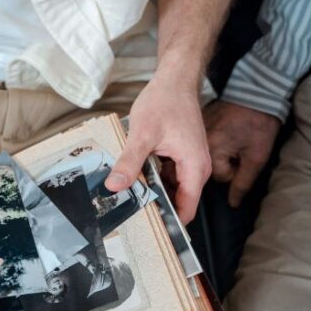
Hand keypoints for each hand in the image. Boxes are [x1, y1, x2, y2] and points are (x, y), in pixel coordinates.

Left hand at [106, 74, 209, 222]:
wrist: (174, 79)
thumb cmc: (165, 101)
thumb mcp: (142, 134)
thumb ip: (129, 163)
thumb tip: (114, 186)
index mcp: (194, 167)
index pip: (186, 209)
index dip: (169, 223)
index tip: (148, 232)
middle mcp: (196, 168)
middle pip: (178, 201)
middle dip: (157, 209)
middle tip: (130, 217)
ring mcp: (189, 162)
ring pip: (171, 189)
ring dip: (153, 193)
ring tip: (128, 200)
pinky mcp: (180, 156)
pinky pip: (167, 176)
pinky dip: (152, 179)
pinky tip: (134, 178)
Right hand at [205, 100, 280, 207]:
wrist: (256, 91)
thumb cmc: (259, 123)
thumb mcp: (257, 156)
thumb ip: (243, 183)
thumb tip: (232, 204)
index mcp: (210, 153)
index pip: (219, 178)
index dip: (235, 170)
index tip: (244, 156)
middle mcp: (196, 143)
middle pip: (206, 168)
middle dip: (223, 163)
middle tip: (240, 146)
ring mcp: (194, 131)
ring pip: (200, 156)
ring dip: (215, 153)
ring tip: (232, 138)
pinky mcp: (195, 122)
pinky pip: (197, 142)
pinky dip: (209, 142)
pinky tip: (223, 132)